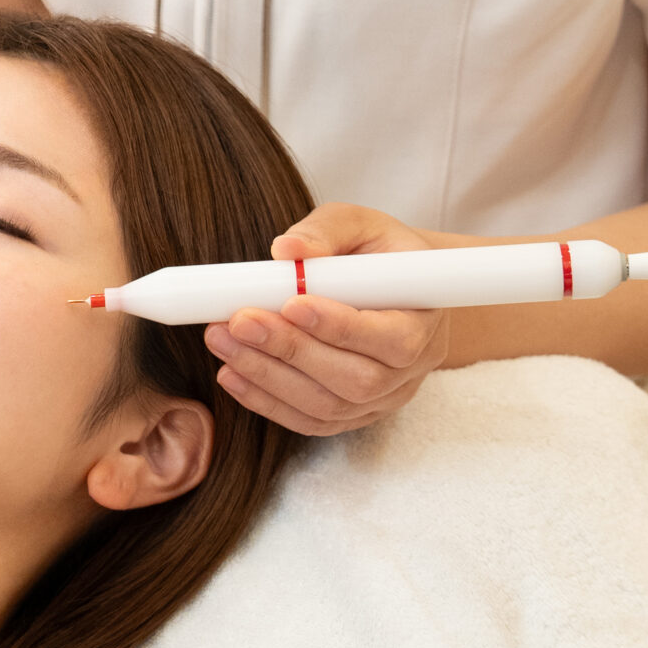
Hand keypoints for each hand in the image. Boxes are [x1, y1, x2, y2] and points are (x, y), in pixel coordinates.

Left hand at [205, 203, 451, 437]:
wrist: (395, 287)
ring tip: (223, 342)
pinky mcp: (354, 414)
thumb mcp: (362, 224)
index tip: (290, 304)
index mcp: (424, 320)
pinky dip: (268, 401)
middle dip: (291, 351)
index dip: (340, 327)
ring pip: (328, 407)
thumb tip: (286, 249)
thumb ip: (327, 231)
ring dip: (269, 376)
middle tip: (239, 322)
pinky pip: (312, 422)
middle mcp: (411, 370)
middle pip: (356, 380)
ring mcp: (383, 399)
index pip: (391, 339)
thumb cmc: (378, 251)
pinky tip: (232, 373)